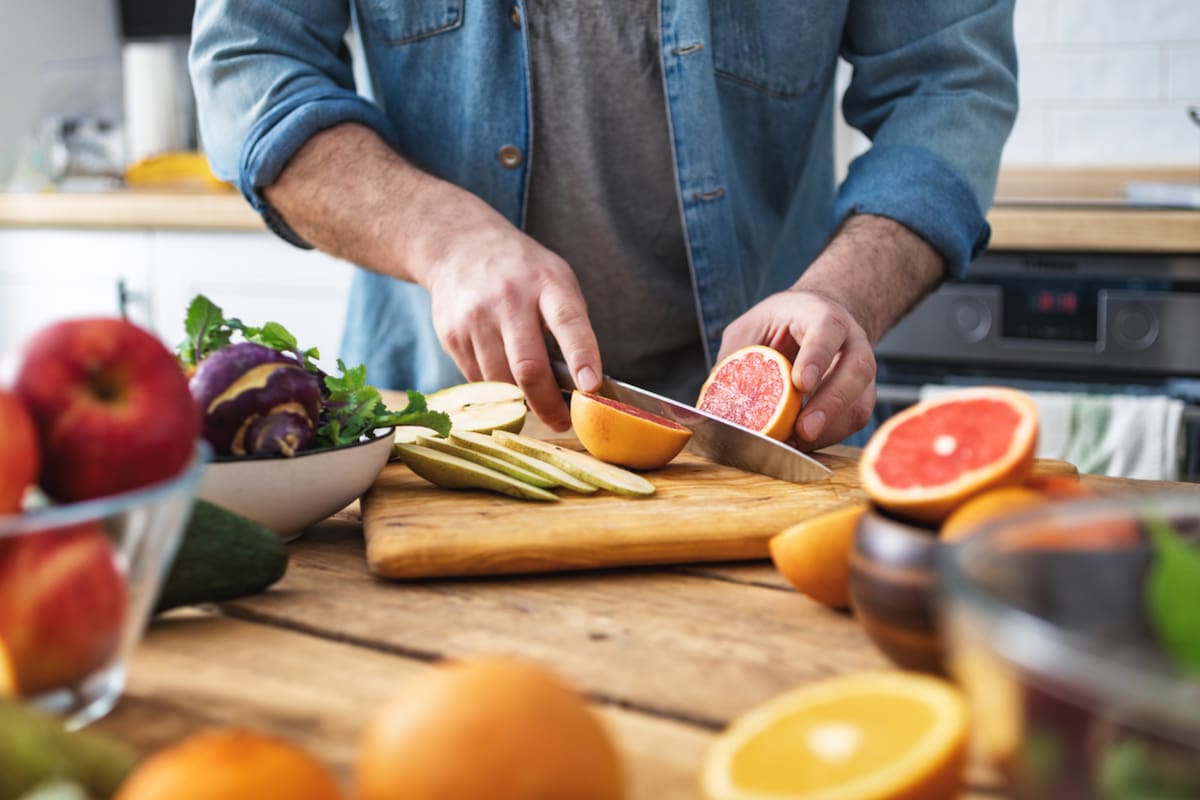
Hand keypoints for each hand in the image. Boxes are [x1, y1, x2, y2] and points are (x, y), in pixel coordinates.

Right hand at [262, 123, 602, 431]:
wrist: (460, 245)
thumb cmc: (523, 271)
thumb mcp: (556, 280)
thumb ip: (570, 325)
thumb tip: (582, 384)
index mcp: (547, 284)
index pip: (568, 322)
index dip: (582, 356)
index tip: (590, 386)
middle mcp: (509, 298)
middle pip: (527, 366)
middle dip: (547, 404)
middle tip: (561, 422)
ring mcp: (475, 317)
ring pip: (500, 382)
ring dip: (520, 401)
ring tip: (534, 402)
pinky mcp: (451, 334)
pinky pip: (477, 379)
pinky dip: (495, 390)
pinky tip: (503, 380)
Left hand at [717, 289, 876, 450]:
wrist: (818, 318)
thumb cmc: (782, 322)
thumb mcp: (751, 327)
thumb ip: (735, 357)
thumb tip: (714, 402)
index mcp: (821, 315)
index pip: (826, 331)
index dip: (816, 357)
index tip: (801, 383)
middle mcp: (851, 340)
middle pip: (855, 370)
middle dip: (830, 403)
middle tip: (803, 429)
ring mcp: (862, 369)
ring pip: (860, 401)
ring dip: (830, 428)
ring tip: (799, 443)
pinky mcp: (861, 395)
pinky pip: (854, 420)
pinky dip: (830, 436)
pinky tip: (804, 443)